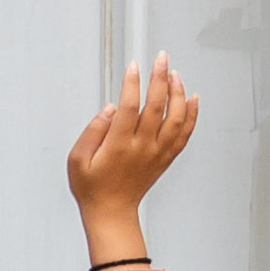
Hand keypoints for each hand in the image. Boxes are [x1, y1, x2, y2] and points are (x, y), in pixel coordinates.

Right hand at [67, 59, 197, 251]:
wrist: (112, 212)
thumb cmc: (91, 187)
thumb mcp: (77, 160)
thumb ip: (92, 132)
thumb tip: (110, 109)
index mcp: (119, 145)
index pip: (130, 107)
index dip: (133, 84)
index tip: (134, 66)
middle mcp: (143, 146)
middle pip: (157, 106)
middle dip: (160, 78)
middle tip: (161, 58)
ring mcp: (158, 152)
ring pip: (176, 117)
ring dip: (178, 93)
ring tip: (174, 74)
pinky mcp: (166, 157)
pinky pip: (185, 133)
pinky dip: (192, 114)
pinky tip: (192, 98)